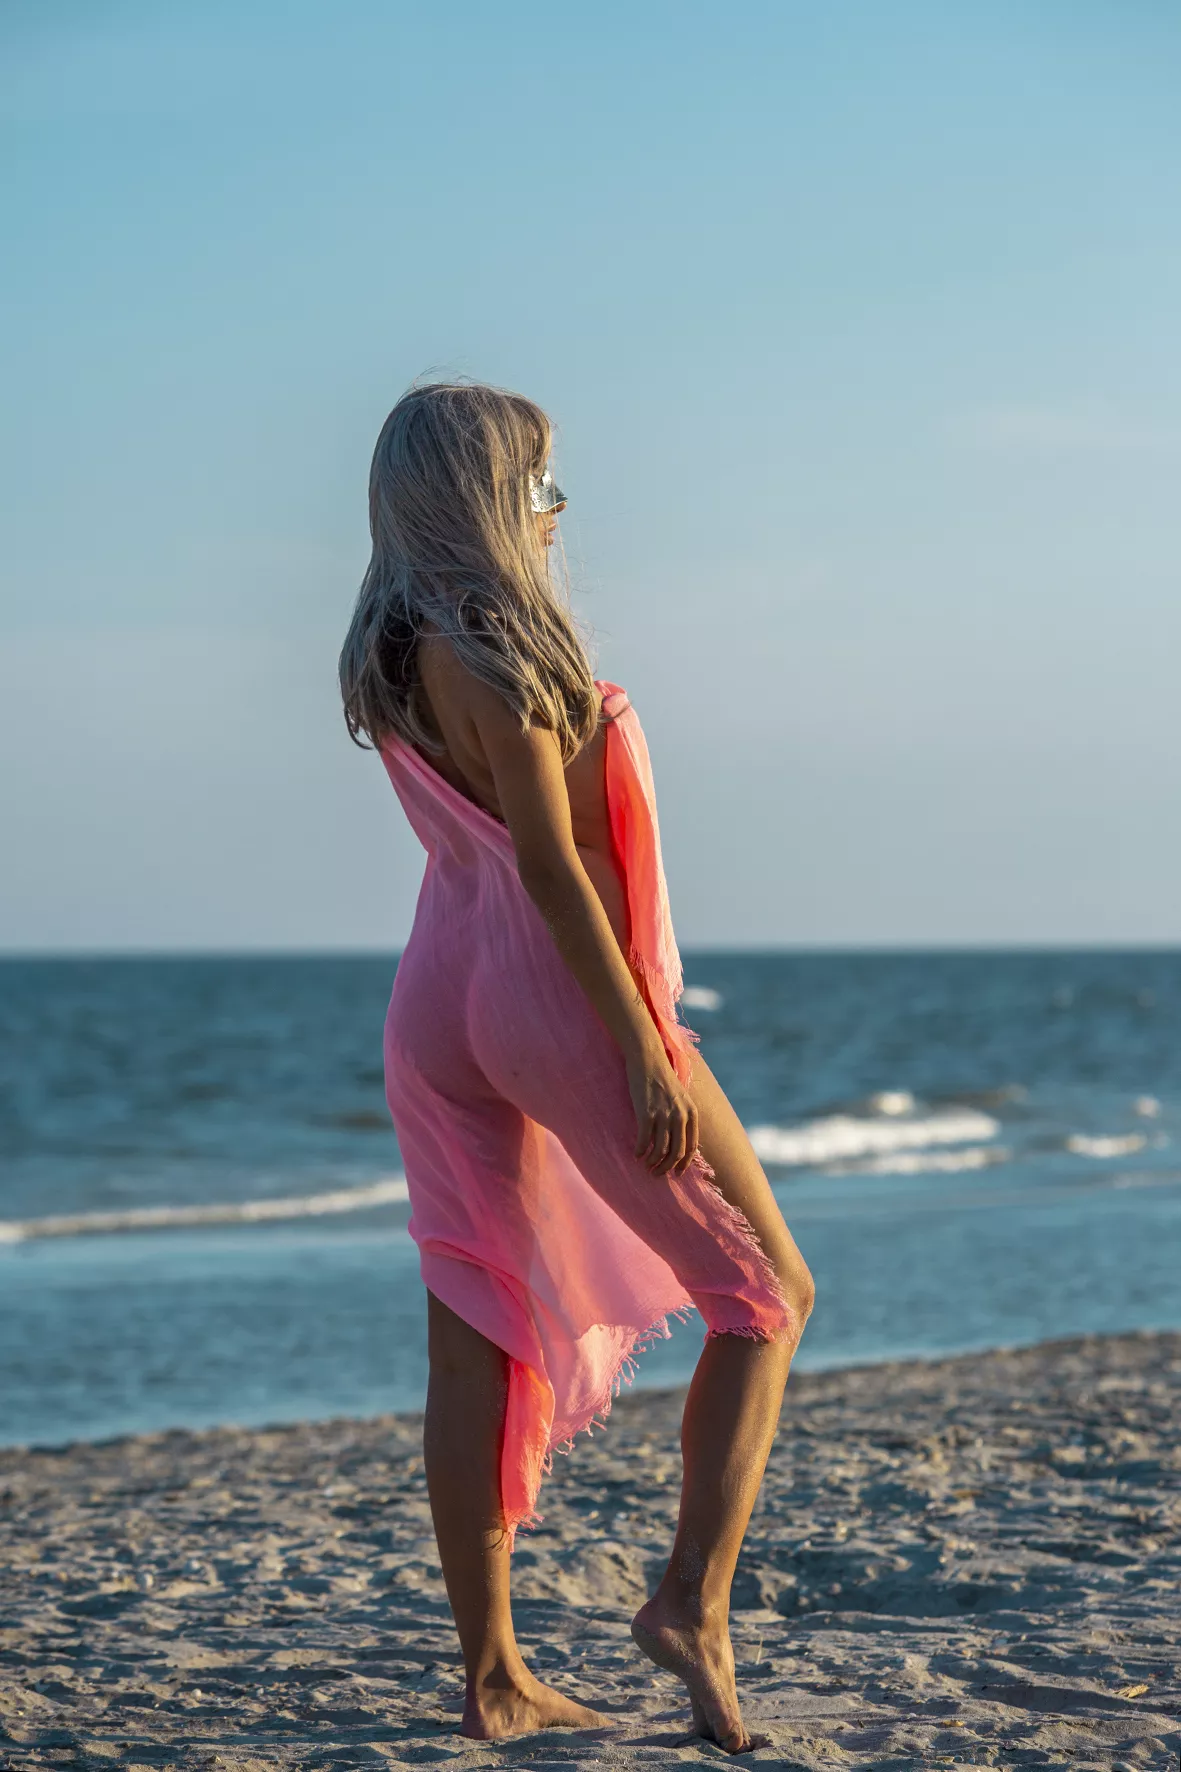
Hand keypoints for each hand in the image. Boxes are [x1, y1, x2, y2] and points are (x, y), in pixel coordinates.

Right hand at [626, 1046, 700, 1176]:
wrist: (648, 1059)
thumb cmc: (662, 1078)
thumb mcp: (680, 1097)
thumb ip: (682, 1116)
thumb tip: (677, 1140)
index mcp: (692, 1113)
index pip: (692, 1147)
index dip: (684, 1164)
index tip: (676, 1174)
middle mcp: (680, 1116)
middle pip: (677, 1153)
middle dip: (667, 1168)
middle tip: (657, 1174)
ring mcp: (664, 1115)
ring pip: (660, 1150)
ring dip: (653, 1162)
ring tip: (646, 1166)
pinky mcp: (646, 1113)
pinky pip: (644, 1140)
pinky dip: (640, 1151)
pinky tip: (635, 1154)